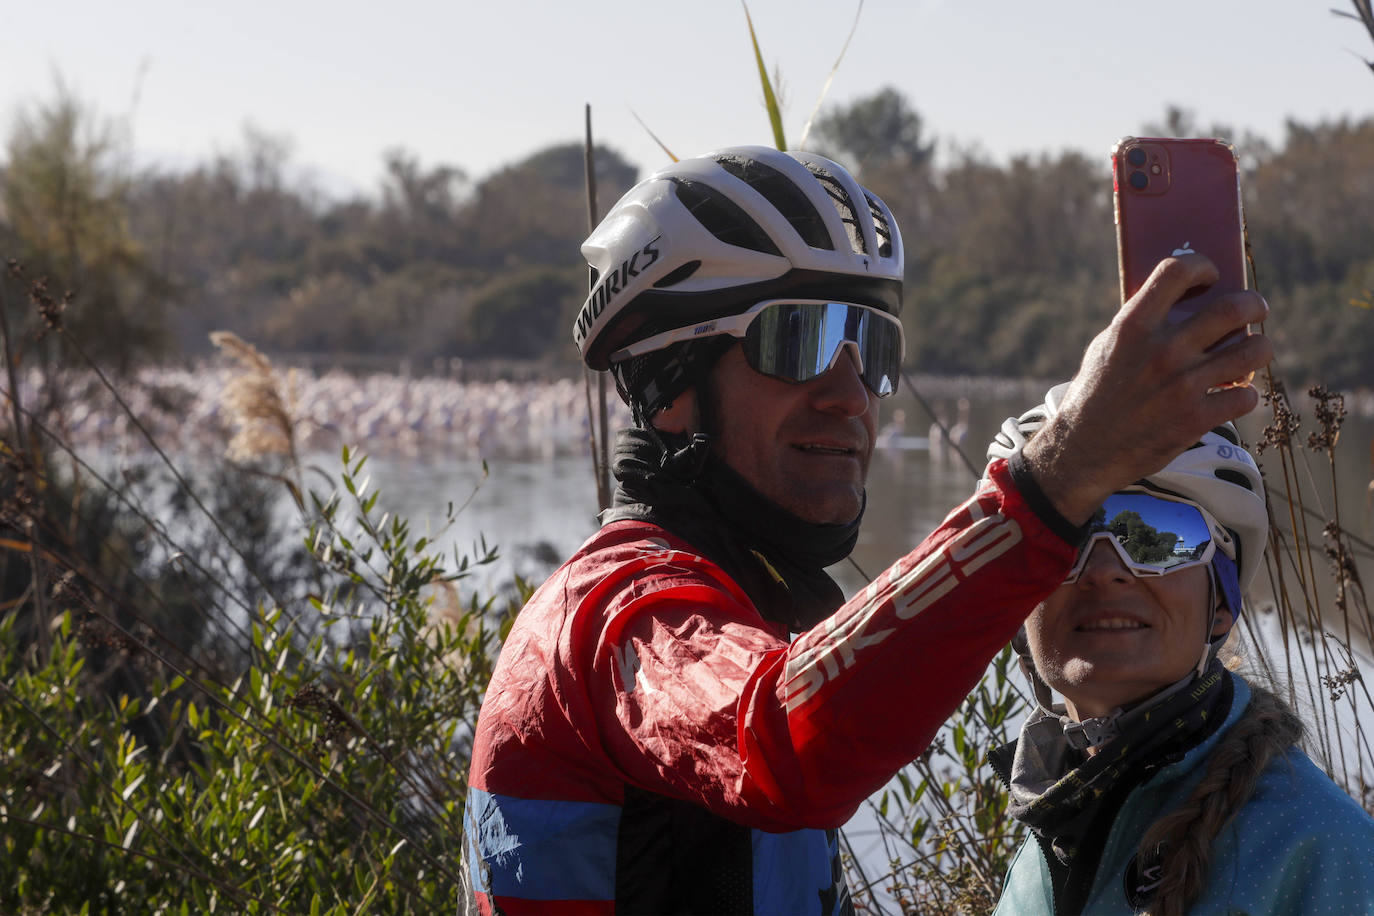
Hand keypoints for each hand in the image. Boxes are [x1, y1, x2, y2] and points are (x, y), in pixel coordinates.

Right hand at [1023, 254, 1272, 524]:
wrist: (1082, 451)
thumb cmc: (1095, 394)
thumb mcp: (1106, 348)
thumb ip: (1140, 323)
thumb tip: (1183, 301)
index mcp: (1133, 326)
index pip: (1178, 271)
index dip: (1202, 266)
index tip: (1212, 276)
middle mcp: (1162, 351)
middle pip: (1234, 309)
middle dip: (1254, 304)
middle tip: (1256, 309)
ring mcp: (1182, 386)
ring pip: (1254, 351)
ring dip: (1260, 348)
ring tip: (1254, 350)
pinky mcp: (1195, 419)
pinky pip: (1246, 396)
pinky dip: (1244, 394)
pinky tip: (1232, 394)